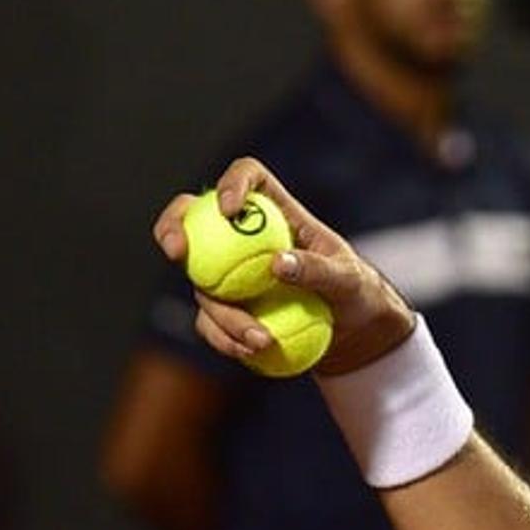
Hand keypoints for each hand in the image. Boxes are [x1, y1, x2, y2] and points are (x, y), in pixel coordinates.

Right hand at [153, 156, 416, 375]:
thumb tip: (277, 263)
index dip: (232, 183)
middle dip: (172, 227)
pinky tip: (250, 351)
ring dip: (222, 313)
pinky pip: (210, 322)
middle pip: (192, 216)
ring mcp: (229, 274)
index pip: (249, 177)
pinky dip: (225, 338)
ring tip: (260, 340)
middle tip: (176, 253)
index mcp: (278, 213)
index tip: (228, 209)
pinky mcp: (226, 310)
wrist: (353, 334)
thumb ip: (318, 270)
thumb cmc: (357, 293)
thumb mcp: (349, 280)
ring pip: (200, 282)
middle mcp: (244, 238)